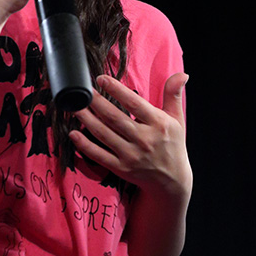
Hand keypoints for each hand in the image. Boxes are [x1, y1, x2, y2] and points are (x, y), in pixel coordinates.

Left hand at [68, 73, 191, 195]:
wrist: (172, 181)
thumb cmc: (173, 146)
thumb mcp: (177, 120)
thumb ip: (174, 95)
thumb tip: (182, 74)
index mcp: (158, 124)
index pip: (134, 103)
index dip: (116, 90)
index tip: (101, 79)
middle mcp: (144, 140)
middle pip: (114, 118)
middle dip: (95, 102)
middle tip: (81, 90)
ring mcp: (132, 156)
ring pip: (104, 134)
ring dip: (86, 119)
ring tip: (73, 106)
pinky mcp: (121, 169)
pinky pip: (99, 155)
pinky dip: (85, 145)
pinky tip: (73, 134)